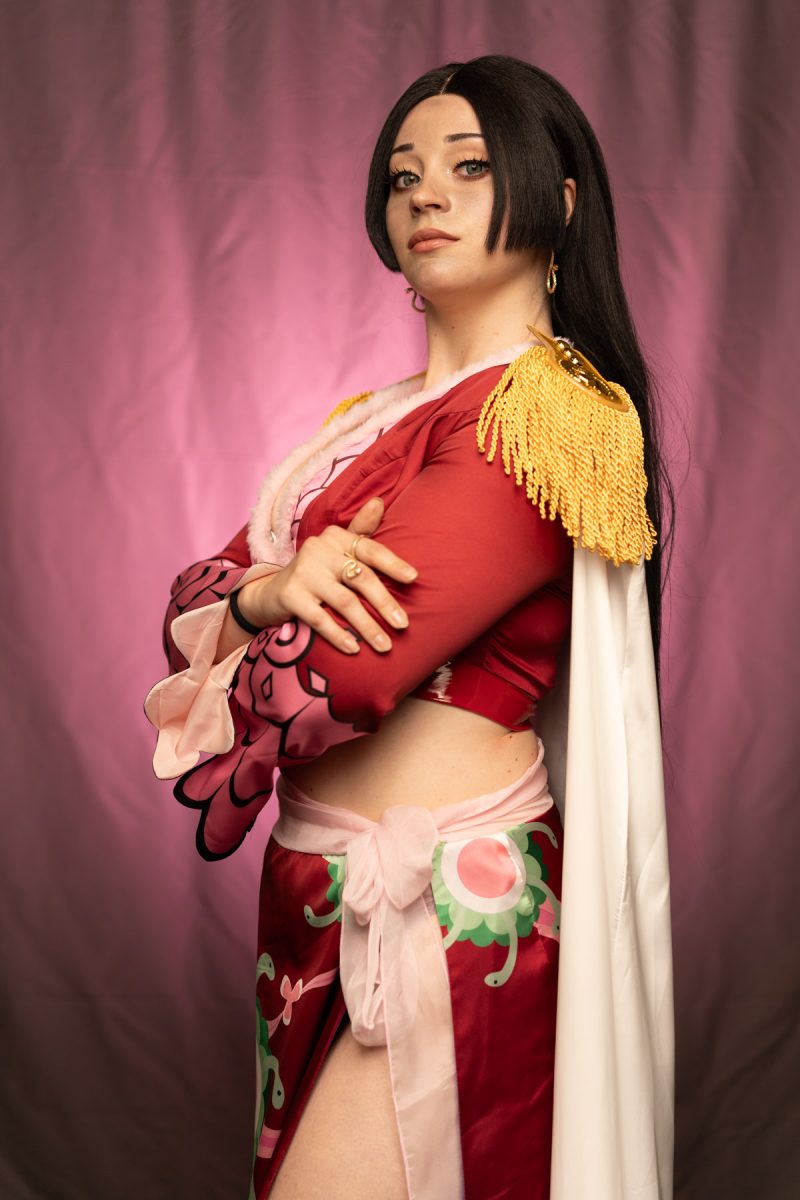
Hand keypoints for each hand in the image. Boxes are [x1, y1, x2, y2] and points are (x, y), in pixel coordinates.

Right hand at [238, 498, 416, 653]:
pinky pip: (320, 619)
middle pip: (360, 577)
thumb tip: (380, 502)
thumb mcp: (336, 550)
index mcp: (335, 538)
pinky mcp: (290, 596)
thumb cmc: (315, 572)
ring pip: (344, 601)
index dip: (392, 563)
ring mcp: (303, 573)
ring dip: (367, 626)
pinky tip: (354, 649)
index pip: (369, 548)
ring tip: (385, 645)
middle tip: (403, 625)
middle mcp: (319, 550)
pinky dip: (339, 635)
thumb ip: (360, 530)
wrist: (270, 593)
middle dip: (385, 603)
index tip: (413, 578)